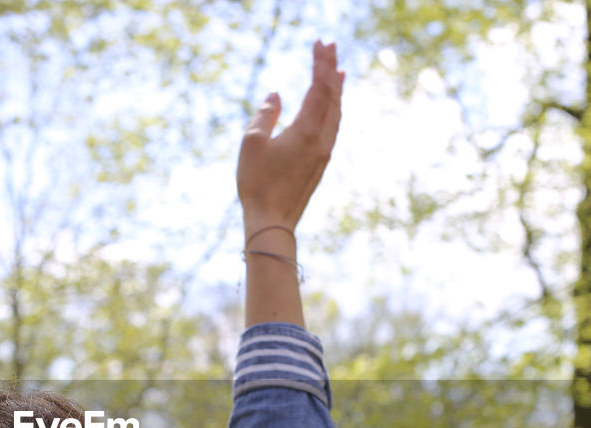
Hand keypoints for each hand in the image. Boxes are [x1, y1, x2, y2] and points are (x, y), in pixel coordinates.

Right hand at [236, 40, 344, 233]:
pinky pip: (333, 127)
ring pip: (336, 112)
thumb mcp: (252, 143)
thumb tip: (276, 95)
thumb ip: (266, 114)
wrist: (273, 221)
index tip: (320, 43)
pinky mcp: (320, 163)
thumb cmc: (257, 183)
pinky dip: (334, 109)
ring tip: (338, 71)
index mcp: (306, 130)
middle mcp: (321, 139)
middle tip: (331, 46)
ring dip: (337, 89)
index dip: (321, 63)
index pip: (319, 87)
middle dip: (331, 69)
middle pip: (332, 96)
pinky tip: (331, 107)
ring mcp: (324, 152)